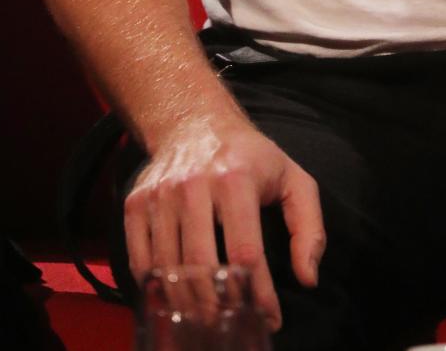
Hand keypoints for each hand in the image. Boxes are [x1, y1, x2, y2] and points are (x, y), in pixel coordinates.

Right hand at [124, 115, 325, 331]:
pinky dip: (155, 287)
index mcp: (237, 180)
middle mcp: (194, 185)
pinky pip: (140, 260)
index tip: (269, 319)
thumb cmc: (250, 157)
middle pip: (201, 266)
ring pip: (168, 268)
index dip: (258, 294)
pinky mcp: (136, 202)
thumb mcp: (292, 179)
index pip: (246, 253)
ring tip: (206, 318)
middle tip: (231, 324)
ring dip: (187, 303)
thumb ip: (309, 227)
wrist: (194, 121)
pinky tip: (174, 297)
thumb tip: (308, 277)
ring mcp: (161, 194)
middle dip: (218, 306)